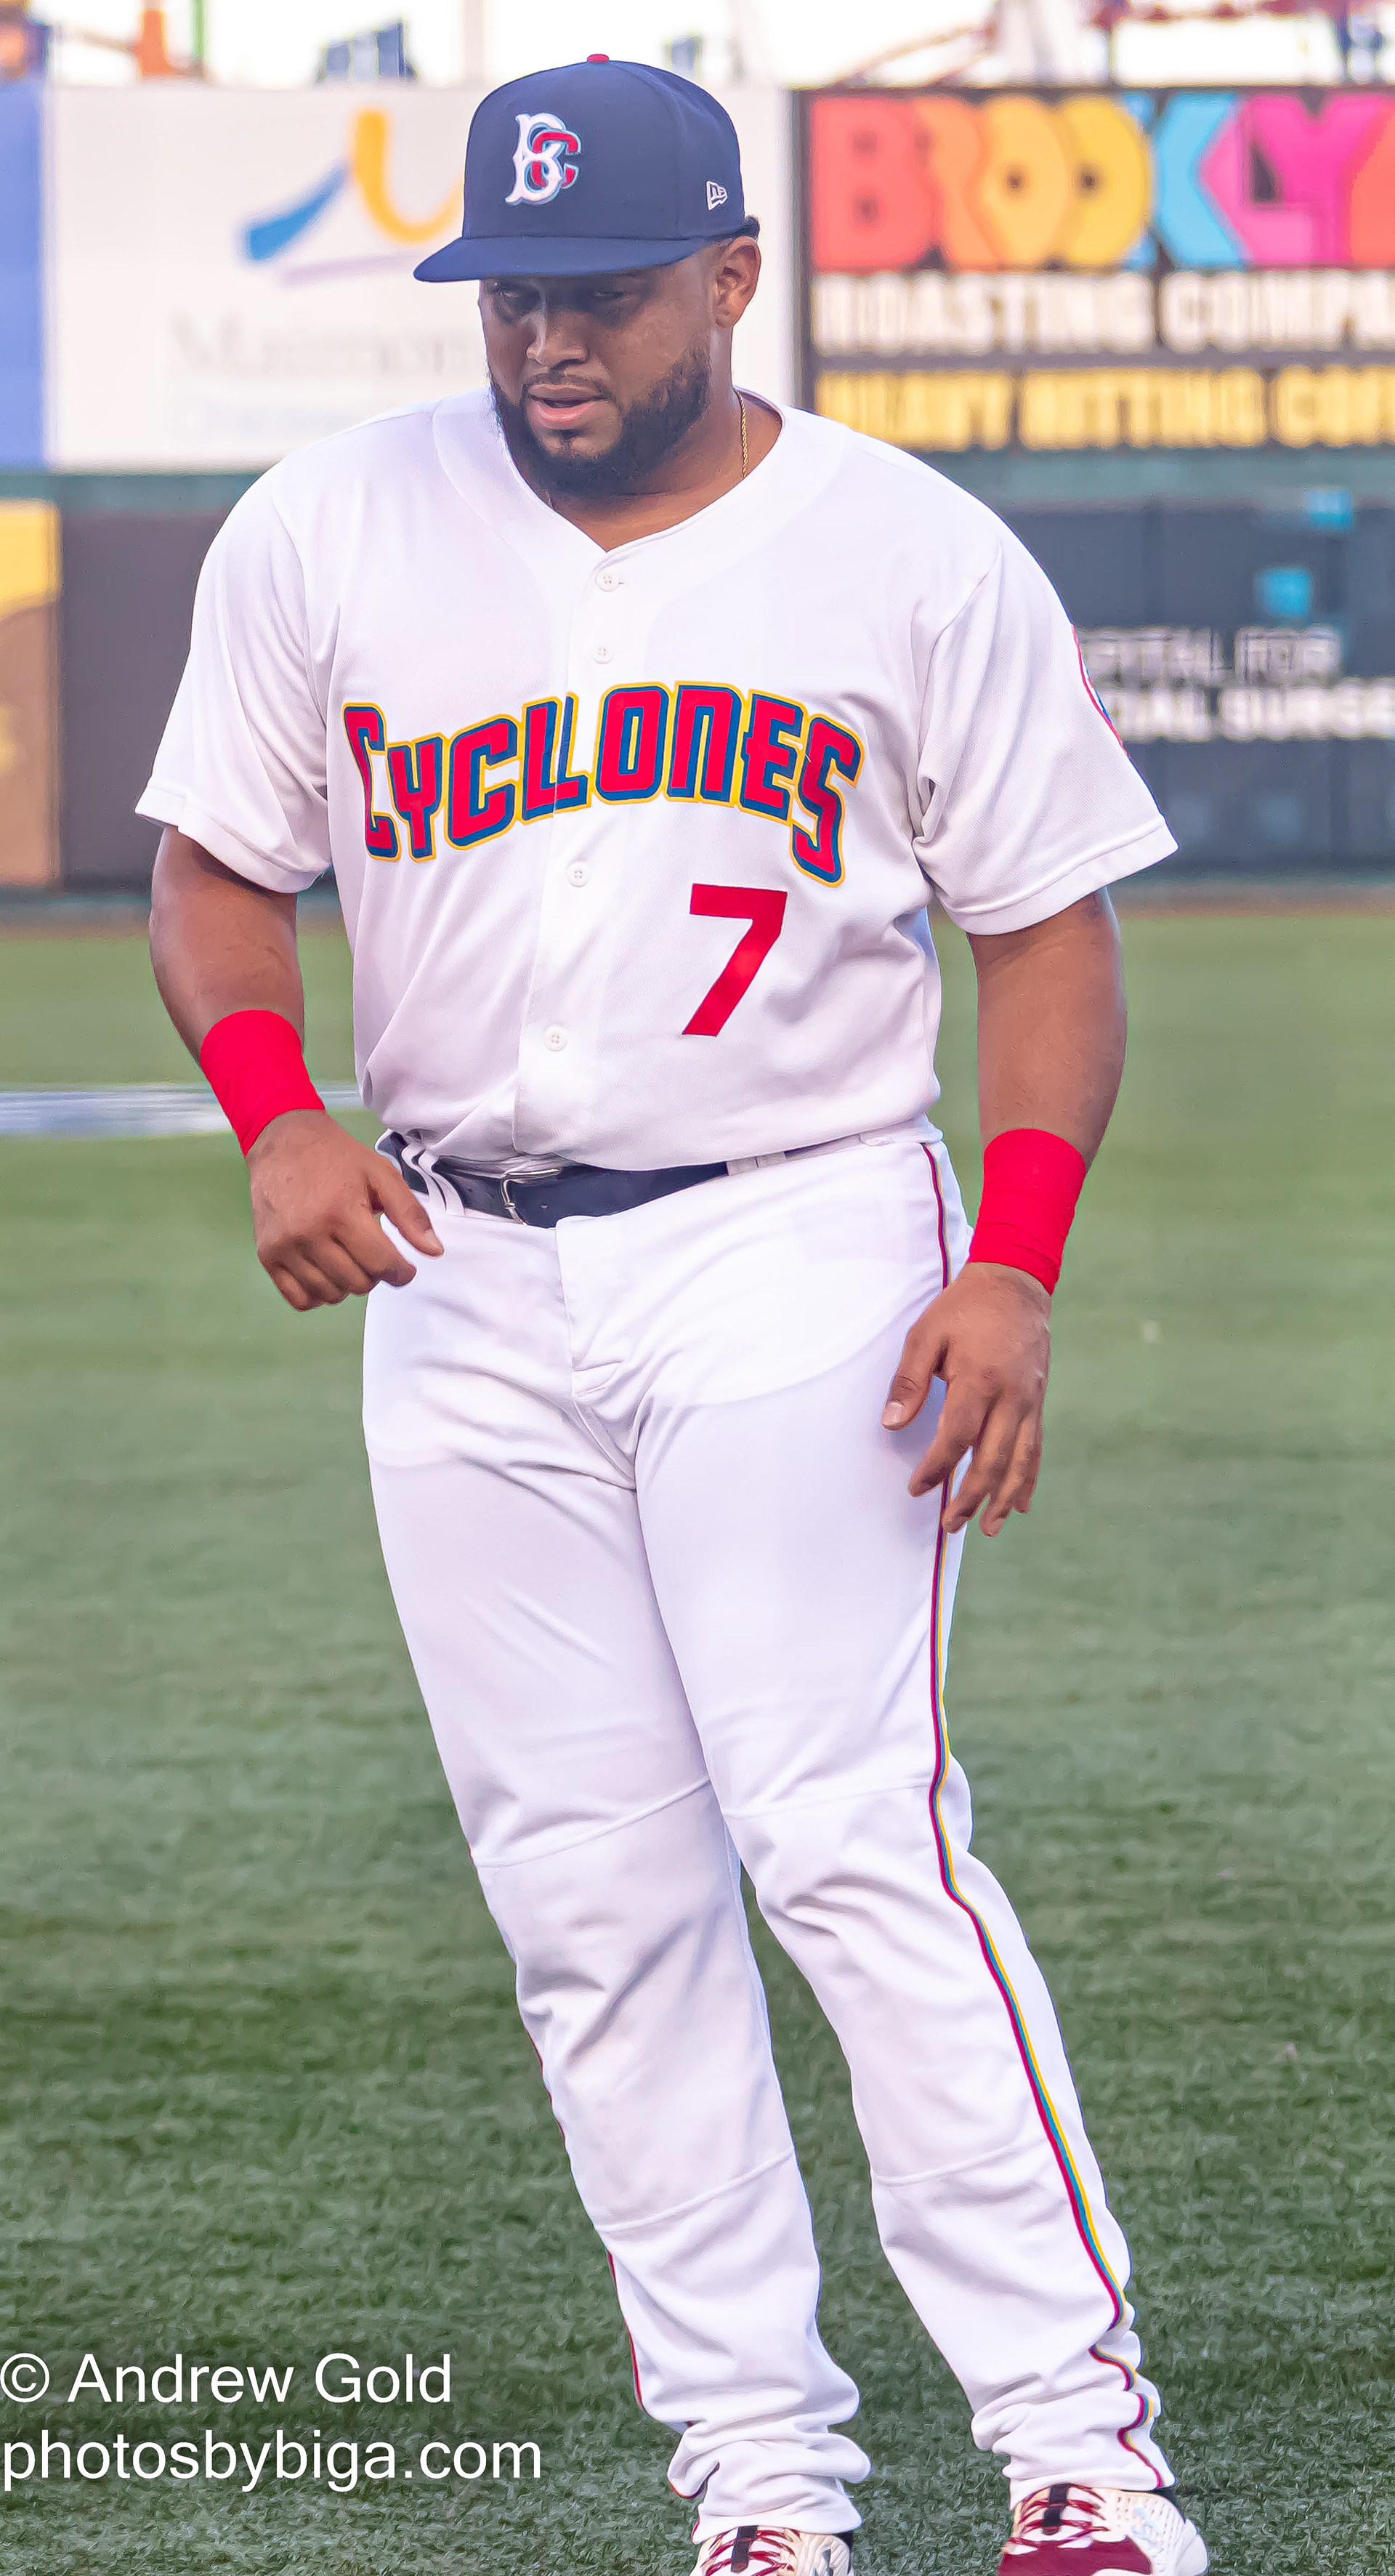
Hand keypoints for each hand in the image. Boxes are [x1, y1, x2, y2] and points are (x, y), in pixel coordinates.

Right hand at [247, 1111, 442, 1311]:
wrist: (282, 1143)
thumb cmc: (337, 1158)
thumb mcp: (381, 1174)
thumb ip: (409, 1213)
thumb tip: (433, 1252)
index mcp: (341, 1212)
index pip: (381, 1265)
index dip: (401, 1272)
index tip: (404, 1268)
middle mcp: (309, 1234)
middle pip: (358, 1283)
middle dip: (375, 1275)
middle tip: (372, 1254)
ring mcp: (284, 1247)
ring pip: (330, 1294)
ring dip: (347, 1285)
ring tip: (349, 1259)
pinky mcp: (267, 1256)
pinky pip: (299, 1299)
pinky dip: (318, 1295)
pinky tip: (326, 1274)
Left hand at [882, 1263, 1050, 1536]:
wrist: (1015, 1284)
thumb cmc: (964, 1308)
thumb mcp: (927, 1334)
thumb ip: (909, 1380)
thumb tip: (891, 1423)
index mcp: (979, 1379)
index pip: (957, 1437)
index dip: (936, 1467)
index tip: (917, 1487)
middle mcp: (1011, 1396)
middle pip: (992, 1459)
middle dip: (971, 1497)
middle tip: (950, 1524)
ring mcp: (1030, 1401)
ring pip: (1018, 1461)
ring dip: (1002, 1498)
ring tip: (988, 1528)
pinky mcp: (1038, 1401)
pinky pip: (1035, 1447)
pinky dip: (1028, 1479)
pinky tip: (1020, 1505)